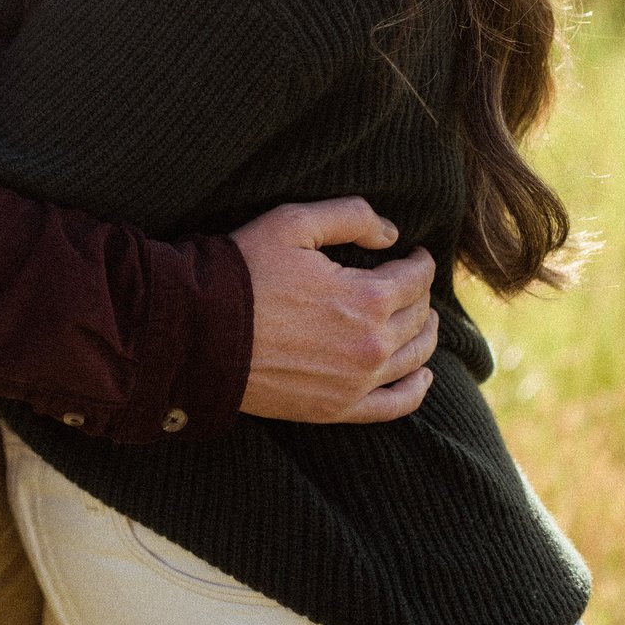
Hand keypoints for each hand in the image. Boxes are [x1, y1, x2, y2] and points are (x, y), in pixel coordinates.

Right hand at [233, 198, 438, 424]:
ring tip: (422, 319)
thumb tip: (392, 235)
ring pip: (415, 357)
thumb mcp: (291, 223)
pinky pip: (395, 405)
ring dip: (425, 334)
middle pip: (418, 317)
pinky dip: (416, 390)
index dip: (420, 262)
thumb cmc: (243, 272)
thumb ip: (350, 216)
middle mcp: (372, 344)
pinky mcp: (337, 408)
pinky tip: (422, 375)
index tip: (415, 254)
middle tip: (412, 283)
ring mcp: (357, 382)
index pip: (415, 278)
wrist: (199, 331)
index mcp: (367, 297)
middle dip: (421, 295)